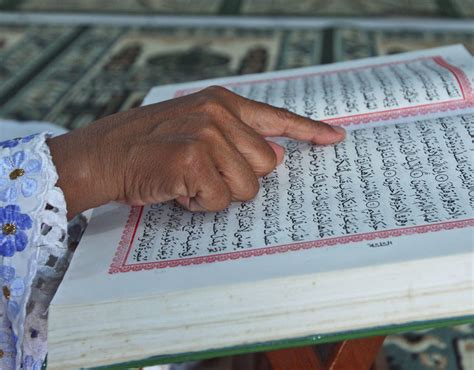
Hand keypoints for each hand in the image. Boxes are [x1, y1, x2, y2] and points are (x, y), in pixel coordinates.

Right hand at [48, 86, 344, 217]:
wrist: (103, 154)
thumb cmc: (149, 146)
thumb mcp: (194, 126)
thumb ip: (236, 137)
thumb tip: (275, 155)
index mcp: (222, 102)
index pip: (277, 117)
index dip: (309, 130)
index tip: (335, 138)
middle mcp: (219, 113)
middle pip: (267, 164)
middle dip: (238, 178)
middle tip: (204, 173)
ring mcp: (207, 135)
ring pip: (247, 187)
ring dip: (217, 193)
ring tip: (187, 180)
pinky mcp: (194, 160)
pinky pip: (219, 200)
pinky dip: (198, 203)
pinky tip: (177, 189)